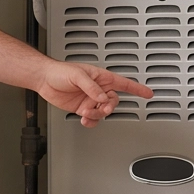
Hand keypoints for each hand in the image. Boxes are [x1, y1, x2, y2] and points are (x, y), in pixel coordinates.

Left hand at [37, 60, 151, 126]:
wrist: (44, 80)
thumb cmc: (60, 71)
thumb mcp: (78, 75)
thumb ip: (91, 87)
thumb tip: (102, 98)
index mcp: (100, 78)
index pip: (123, 83)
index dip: (137, 89)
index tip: (148, 93)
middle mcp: (97, 89)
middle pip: (113, 102)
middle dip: (109, 108)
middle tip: (102, 110)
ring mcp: (90, 99)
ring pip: (102, 112)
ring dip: (96, 115)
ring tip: (86, 114)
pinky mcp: (81, 108)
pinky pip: (92, 118)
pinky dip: (90, 122)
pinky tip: (84, 120)